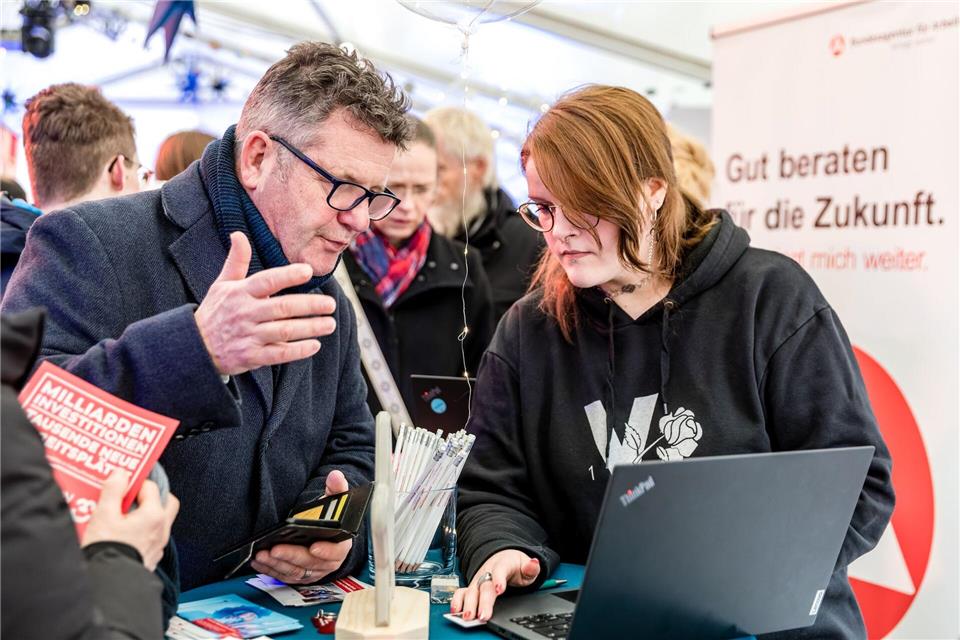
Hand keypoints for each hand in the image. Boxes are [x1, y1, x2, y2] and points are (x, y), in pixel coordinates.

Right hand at [81, 470, 179, 570]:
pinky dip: (142, 529)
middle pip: (166, 503)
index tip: (122, 483)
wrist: (107, 583)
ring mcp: (158, 545)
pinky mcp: (151, 557)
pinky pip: (152, 536)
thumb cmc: (106, 549)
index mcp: (154, 516)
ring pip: (160, 521)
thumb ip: (113, 490)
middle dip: (152, 495)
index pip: (151, 488)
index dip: (135, 483)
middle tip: (132, 495)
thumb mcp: (103, 515)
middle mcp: (161, 530)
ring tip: (123, 513)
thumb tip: (121, 473)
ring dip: (146, 513)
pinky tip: (124, 532)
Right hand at [195, 231, 336, 375]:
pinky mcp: (251, 356)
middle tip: (330, 304)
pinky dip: (298, 351)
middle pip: (282, 307)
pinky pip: (278, 354)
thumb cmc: (215, 312)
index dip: (288, 275)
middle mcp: (245, 313)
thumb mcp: (221, 285)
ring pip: (284, 331)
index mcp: (240, 293)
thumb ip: (236, 261)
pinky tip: (314, 345)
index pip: (267, 281)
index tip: (308, 270)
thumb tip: (238, 234)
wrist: (195, 347)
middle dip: (310, 305)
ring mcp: (248, 336)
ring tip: (329, 324)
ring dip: (310, 328)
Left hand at [252, 470, 352, 583]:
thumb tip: (335, 475)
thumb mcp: (337, 502)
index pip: (336, 552)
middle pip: (310, 563)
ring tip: (262, 554)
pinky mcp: (298, 575)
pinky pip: (284, 576)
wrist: (328, 534)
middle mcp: (327, 562)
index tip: (313, 546)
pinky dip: (271, 570)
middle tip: (275, 549)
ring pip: (295, 571)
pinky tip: (259, 562)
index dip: (326, 551)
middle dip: (291, 556)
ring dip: (277, 564)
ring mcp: (312, 571)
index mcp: (340, 545)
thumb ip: (338, 488)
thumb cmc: (332, 519)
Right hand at [451, 549, 540, 621]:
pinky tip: (456, 611)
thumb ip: (531, 567)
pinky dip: (457, 601)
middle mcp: (488, 571)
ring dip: (468, 604)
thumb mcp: (525, 565)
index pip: (500, 570)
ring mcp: (478, 579)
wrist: (503, 557)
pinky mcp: (472, 586)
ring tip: (468, 616)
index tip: (499, 590)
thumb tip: (534, 563)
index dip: (499, 580)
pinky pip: (462, 592)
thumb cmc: (514, 564)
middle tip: (483, 615)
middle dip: (483, 601)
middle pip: (484, 585)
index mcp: (503, 564)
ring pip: (471, 590)